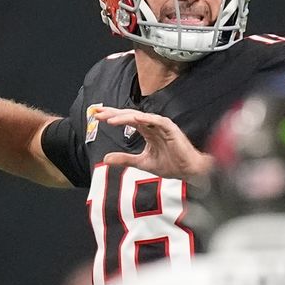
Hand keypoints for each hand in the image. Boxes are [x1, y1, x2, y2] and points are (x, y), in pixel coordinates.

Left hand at [94, 107, 213, 185]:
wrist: (188, 172)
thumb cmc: (169, 165)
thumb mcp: (141, 162)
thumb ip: (124, 159)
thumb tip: (106, 158)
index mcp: (147, 130)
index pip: (126, 120)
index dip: (111, 117)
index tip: (96, 115)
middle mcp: (152, 125)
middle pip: (129, 115)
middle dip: (113, 113)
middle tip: (97, 112)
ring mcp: (161, 125)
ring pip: (140, 116)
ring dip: (124, 117)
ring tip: (109, 119)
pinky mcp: (170, 128)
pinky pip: (156, 120)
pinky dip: (144, 118)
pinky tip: (133, 118)